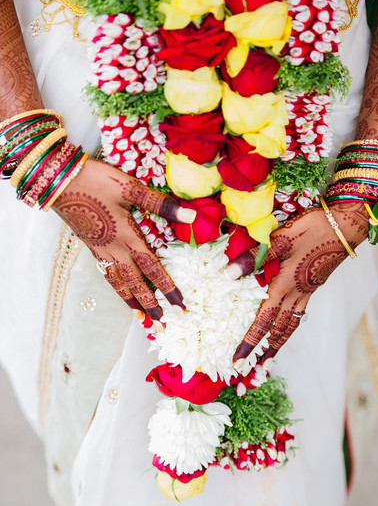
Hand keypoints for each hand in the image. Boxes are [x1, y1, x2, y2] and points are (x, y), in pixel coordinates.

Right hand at [52, 159, 194, 324]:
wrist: (57, 181)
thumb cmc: (95, 181)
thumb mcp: (130, 188)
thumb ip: (161, 204)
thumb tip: (192, 217)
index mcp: (127, 236)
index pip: (153, 269)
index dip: (168, 288)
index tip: (180, 306)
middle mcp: (114, 249)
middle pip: (135, 283)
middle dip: (150, 304)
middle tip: (162, 324)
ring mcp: (100, 249)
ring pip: (118, 283)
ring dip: (132, 302)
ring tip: (141, 317)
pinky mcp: (90, 245)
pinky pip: (106, 274)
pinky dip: (116, 287)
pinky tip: (119, 290)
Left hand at [225, 201, 368, 370]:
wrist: (344, 228)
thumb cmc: (310, 230)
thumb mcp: (279, 240)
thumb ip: (253, 258)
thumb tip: (227, 274)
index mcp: (283, 288)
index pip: (262, 322)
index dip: (249, 344)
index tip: (237, 362)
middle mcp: (294, 296)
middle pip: (277, 333)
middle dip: (262, 354)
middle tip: (250, 374)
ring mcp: (305, 294)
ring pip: (289, 327)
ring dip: (277, 346)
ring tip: (268, 363)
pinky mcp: (312, 288)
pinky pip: (298, 316)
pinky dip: (289, 329)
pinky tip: (285, 330)